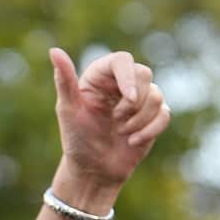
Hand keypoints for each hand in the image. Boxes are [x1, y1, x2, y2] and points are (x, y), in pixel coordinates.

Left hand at [49, 47, 170, 197]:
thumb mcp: (68, 110)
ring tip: (121, 132)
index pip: (122, 60)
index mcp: (99, 76)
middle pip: (144, 74)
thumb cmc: (77, 138)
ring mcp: (139, 99)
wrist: (93, 168)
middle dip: (133, 102)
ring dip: (139, 120)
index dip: (128, 76)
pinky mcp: (153, 116)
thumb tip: (54, 51)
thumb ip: (64, 81)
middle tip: (116, 119)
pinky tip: (132, 141)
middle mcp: (121, 83)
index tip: (128, 97)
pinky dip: (150, 130)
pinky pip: (165, 114)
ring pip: (157, 95)